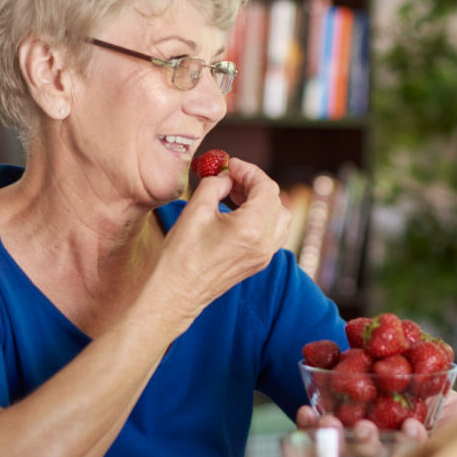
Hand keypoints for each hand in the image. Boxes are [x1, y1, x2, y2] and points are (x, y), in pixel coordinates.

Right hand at [150, 158, 291, 320]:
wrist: (176, 292)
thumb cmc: (181, 254)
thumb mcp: (196, 209)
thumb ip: (215, 185)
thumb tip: (227, 177)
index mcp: (253, 228)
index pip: (266, 188)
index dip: (249, 171)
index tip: (231, 164)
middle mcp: (265, 243)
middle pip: (275, 200)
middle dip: (254, 184)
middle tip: (231, 177)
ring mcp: (265, 255)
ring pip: (279, 217)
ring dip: (261, 200)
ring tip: (234, 193)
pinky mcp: (259, 262)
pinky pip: (273, 232)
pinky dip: (262, 217)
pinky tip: (238, 212)